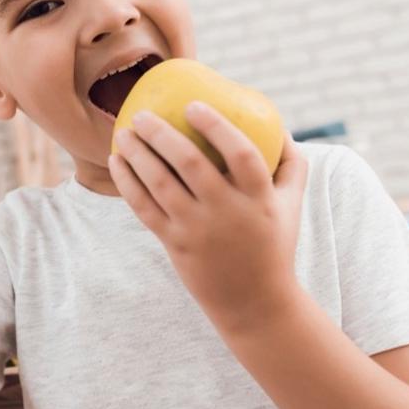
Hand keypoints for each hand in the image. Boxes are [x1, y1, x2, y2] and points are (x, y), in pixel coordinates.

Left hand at [109, 102, 308, 331]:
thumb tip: (278, 124)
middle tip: (141, 114)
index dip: (216, 126)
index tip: (193, 105)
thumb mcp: (291, 205)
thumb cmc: (272, 244)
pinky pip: (144, 208)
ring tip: (123, 133)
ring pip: (160, 184)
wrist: (254, 302)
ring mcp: (198, 230)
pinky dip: (127, 182)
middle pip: (191, 163)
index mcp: (260, 198)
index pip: (242, 153)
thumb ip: (290, 164)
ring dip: (137, 154)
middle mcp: (228, 212)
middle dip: (161, 133)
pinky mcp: (175, 244)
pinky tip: (117, 161)